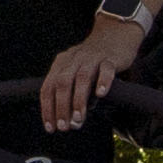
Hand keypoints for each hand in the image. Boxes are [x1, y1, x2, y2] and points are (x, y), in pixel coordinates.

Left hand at [38, 15, 136, 134]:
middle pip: (62, 83)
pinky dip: (102, 81)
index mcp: (61, 63)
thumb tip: (69, 120)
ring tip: (78, 118)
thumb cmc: (93, 61)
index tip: (51, 127)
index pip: (48, 87)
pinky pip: (106, 69)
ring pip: (82, 77)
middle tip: (64, 127)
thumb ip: (71, 92)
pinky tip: (100, 94)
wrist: (115, 34)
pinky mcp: (110, 58)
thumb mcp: (76, 71)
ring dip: (78, 100)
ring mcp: (92, 57)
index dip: (48, 108)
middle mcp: (74, 59)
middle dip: (61, 107)